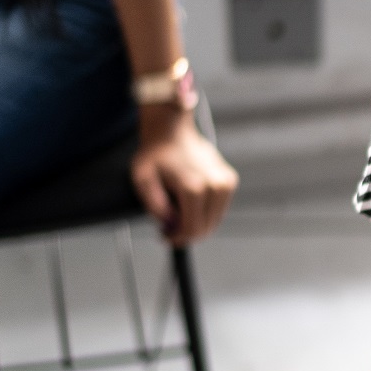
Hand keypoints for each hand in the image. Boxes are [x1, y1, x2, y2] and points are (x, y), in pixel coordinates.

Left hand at [131, 112, 238, 246]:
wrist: (171, 132)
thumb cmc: (155, 155)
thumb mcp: (142, 179)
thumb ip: (154, 205)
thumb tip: (170, 223)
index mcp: (194, 188)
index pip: (192, 229)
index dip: (177, 239)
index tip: (165, 238)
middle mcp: (215, 186)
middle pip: (205, 228)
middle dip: (187, 233)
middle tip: (169, 229)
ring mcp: (225, 183)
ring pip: (213, 221)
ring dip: (197, 223)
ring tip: (178, 215)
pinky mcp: (229, 181)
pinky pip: (218, 209)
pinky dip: (205, 212)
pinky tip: (190, 203)